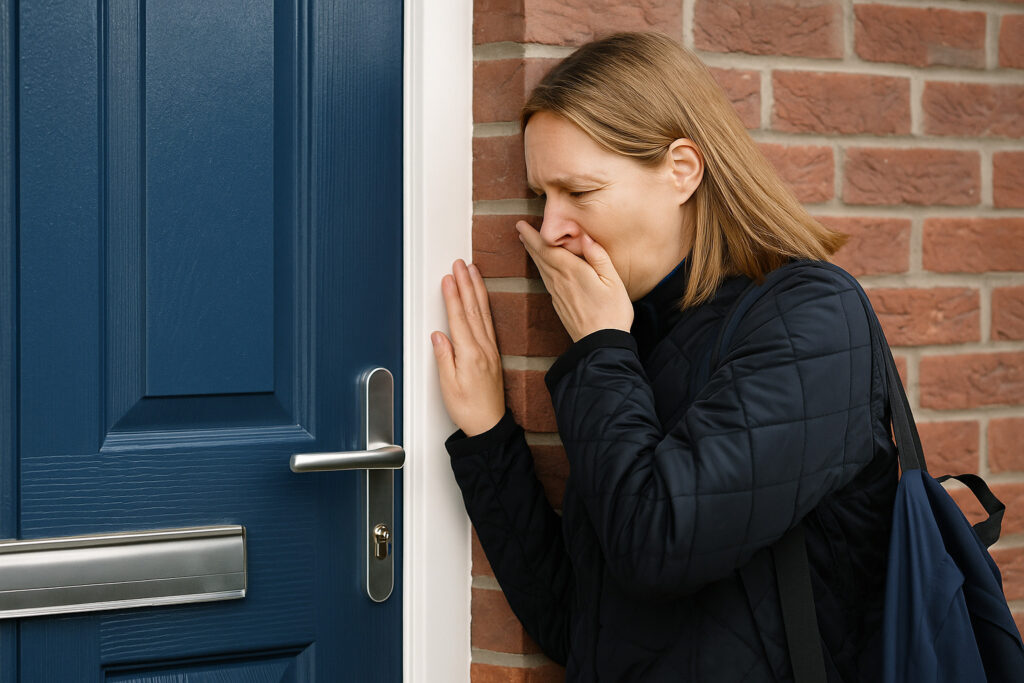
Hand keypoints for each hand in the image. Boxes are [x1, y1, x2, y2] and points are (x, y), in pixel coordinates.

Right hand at [431, 259, 506, 436]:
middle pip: (473, 309)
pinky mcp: (493, 353)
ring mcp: (490, 349)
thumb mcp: (448, 386)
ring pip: (483, 312)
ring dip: (477, 289)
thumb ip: (444, 357)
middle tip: (460, 264)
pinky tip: (482, 296)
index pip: (459, 318)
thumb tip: (438, 335)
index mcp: (470, 354)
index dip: (453, 296)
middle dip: (466, 283)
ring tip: (473, 271)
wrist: (489, 425)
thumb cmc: (468, 409)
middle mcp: (483, 348)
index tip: (449, 278)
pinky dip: (484, 304)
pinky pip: (489, 321)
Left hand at [515, 221, 632, 341]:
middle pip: (541, 258)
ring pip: (541, 269)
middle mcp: (560, 282)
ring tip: (527, 243)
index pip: (548, 249)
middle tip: (520, 228)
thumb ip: (599, 257)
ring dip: (533, 254)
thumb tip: (586, 237)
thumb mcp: (613, 281)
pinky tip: (542, 268)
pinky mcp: (559, 305)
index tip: (522, 224)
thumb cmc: (612, 312)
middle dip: (530, 242)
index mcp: (572, 272)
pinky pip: (546, 281)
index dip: (534, 236)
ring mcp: (557, 295)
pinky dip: (541, 269)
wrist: (601, 344)